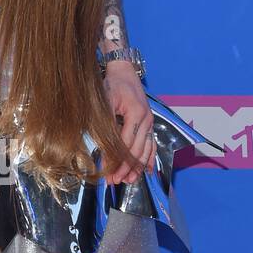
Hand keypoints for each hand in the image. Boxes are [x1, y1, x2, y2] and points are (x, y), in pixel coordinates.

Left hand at [103, 61, 156, 184]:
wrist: (124, 71)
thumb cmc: (112, 84)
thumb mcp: (104, 100)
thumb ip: (104, 121)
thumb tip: (100, 144)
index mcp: (135, 112)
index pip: (125, 143)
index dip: (116, 160)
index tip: (106, 172)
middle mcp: (146, 119)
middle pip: (136, 150)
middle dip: (125, 168)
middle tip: (114, 181)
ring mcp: (150, 122)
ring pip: (146, 150)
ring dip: (137, 167)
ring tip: (128, 181)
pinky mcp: (149, 124)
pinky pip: (152, 145)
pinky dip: (149, 159)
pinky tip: (147, 172)